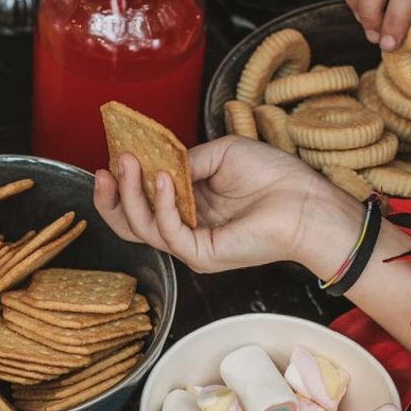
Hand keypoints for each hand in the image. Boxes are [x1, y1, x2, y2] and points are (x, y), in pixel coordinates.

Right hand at [93, 135, 362, 280]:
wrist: (305, 201)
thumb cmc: (273, 176)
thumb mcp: (220, 154)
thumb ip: (184, 160)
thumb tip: (156, 161)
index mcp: (188, 206)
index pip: (142, 202)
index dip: (122, 183)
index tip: (111, 157)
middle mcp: (185, 228)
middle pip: (132, 223)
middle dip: (113, 197)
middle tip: (106, 168)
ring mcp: (192, 245)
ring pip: (143, 229)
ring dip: (132, 194)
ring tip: (129, 164)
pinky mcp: (202, 255)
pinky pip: (170, 233)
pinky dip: (161, 206)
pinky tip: (164, 180)